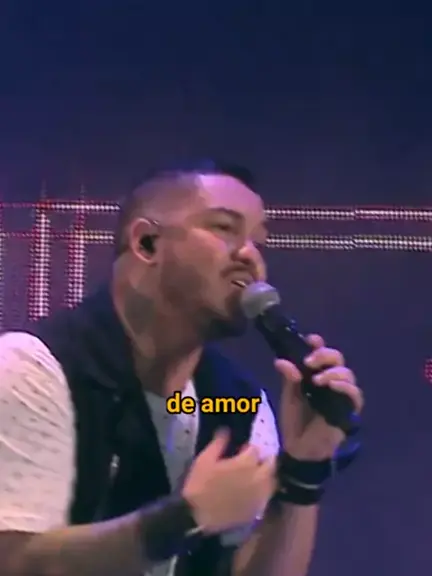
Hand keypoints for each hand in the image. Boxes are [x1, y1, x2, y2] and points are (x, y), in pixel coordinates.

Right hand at [182, 429, 275, 533]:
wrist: (198, 518)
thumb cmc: (200, 485)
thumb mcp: (205, 459)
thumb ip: (219, 443)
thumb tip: (226, 430)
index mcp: (246, 463)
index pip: (255, 448)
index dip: (247, 447)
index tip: (240, 449)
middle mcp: (258, 477)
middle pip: (270, 463)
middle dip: (263, 458)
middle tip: (251, 459)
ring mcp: (260, 495)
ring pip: (271, 480)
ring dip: (265, 474)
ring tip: (253, 474)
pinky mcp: (258, 509)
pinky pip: (266, 496)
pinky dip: (262, 490)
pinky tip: (252, 491)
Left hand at [276, 334, 363, 460]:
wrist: (299, 448)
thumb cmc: (295, 419)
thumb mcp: (289, 395)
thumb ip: (289, 377)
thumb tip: (281, 360)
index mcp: (316, 373)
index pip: (322, 352)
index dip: (317, 343)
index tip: (309, 340)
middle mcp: (332, 380)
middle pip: (337, 358)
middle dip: (324, 355)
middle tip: (309, 361)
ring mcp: (342, 394)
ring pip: (347, 374)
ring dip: (333, 372)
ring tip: (317, 379)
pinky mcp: (349, 410)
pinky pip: (354, 394)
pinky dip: (344, 387)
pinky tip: (331, 386)